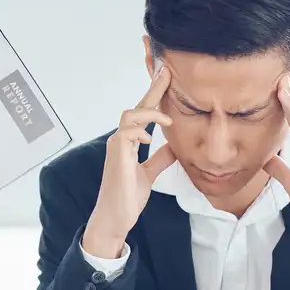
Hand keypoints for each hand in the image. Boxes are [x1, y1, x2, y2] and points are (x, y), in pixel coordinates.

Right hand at [82, 66, 176, 258]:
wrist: (116, 217)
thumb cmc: (128, 196)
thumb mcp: (149, 174)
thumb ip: (159, 159)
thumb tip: (173, 146)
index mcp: (129, 142)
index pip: (143, 114)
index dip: (154, 96)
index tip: (166, 79)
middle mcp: (121, 139)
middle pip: (136, 106)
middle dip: (152, 89)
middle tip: (166, 72)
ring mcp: (117, 146)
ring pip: (129, 115)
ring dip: (150, 112)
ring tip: (168, 120)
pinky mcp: (117, 156)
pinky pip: (126, 133)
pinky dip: (140, 132)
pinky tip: (149, 139)